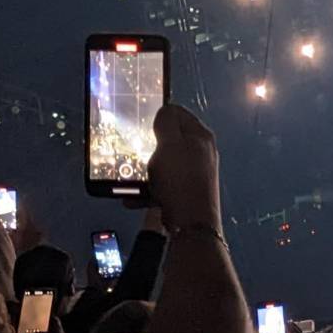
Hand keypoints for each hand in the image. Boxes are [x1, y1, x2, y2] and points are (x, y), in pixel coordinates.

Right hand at [144, 104, 221, 230]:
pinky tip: (134, 198)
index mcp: (200, 136)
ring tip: (132, 180)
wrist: (190, 223)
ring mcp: (192, 173)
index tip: (140, 121)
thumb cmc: (181, 180)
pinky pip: (160, 185)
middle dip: (147, 146)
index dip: (158, 115)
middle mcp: (200, 152)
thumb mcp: (170, 144)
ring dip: (143, 172)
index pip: (179, 113)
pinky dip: (146, 190)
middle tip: (135, 152)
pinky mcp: (184, 191)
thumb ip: (167, 123)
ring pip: (161, 165)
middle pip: (168, 140)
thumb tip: (166, 109)